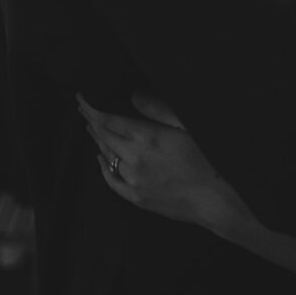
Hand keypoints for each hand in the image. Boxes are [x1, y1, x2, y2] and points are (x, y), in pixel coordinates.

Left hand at [76, 94, 251, 236]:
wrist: (215, 197)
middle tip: (84, 111)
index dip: (90, 109)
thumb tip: (135, 96)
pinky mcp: (137, 197)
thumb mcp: (186, 125)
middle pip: (103, 136)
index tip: (81, 100)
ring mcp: (133, 179)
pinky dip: (102, 167)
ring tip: (94, 129)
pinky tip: (100, 160)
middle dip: (91, 122)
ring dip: (97, 140)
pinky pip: (111, 181)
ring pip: (106, 156)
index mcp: (146, 137)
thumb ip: (158, 109)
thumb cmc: (206, 159)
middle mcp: (134, 158)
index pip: (107, 120)